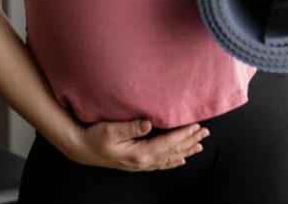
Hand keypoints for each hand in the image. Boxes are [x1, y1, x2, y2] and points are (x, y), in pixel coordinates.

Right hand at [64, 118, 209, 170]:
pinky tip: (180, 159)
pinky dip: (173, 160)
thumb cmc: (94, 137)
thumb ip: (130, 127)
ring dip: (185, 150)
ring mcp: (141, 164)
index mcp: (140, 153)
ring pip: (169, 158)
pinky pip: (161, 163)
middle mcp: (144, 161)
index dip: (183, 133)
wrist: (82, 149)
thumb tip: (149, 123)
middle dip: (189, 140)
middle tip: (205, 131)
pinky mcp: (137, 163)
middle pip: (172, 151)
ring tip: (199, 144)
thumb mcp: (110, 129)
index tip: (196, 124)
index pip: (168, 143)